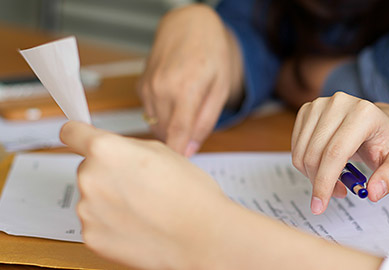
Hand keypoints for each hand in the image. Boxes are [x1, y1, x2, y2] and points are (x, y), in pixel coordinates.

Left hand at [60, 121, 228, 269]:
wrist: (202, 237)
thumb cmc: (190, 195)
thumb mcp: (163, 152)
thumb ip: (129, 147)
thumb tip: (115, 150)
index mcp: (106, 150)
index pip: (71, 133)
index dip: (77, 135)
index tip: (78, 139)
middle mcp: (90, 178)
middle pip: (88, 169)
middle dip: (107, 174)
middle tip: (138, 184)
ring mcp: (88, 210)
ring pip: (93, 198)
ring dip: (110, 200)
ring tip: (143, 208)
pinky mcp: (91, 237)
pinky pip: (96, 223)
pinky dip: (112, 224)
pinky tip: (137, 225)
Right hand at [138, 4, 242, 156]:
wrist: (190, 24)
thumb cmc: (211, 52)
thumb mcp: (220, 88)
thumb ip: (205, 121)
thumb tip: (190, 149)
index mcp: (185, 90)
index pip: (175, 135)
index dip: (176, 157)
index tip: (177, 174)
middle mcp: (161, 89)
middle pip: (163, 135)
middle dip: (175, 143)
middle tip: (189, 143)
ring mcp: (147, 86)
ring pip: (154, 125)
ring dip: (168, 128)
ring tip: (185, 118)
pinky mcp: (140, 85)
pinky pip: (149, 112)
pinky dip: (160, 115)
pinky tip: (174, 103)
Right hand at [291, 92, 388, 213]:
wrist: (377, 123)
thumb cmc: (386, 142)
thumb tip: (373, 193)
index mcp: (363, 113)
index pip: (335, 153)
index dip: (324, 182)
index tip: (319, 206)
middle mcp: (339, 103)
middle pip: (315, 153)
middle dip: (319, 182)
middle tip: (336, 194)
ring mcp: (320, 104)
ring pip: (302, 152)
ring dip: (312, 174)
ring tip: (334, 179)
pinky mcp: (307, 110)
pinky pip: (296, 146)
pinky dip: (305, 163)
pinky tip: (323, 165)